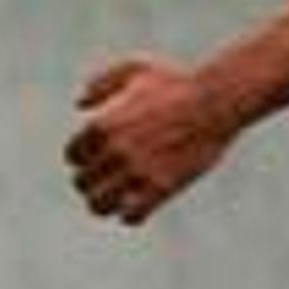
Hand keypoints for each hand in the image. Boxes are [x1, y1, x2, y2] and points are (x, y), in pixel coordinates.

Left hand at [66, 55, 240, 223]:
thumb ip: (102, 84)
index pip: (73, 156)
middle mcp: (114, 151)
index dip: (81, 159)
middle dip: (90, 183)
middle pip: (82, 183)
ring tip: (114, 200)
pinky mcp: (161, 188)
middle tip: (104, 182)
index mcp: (102, 125)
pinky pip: (131, 217)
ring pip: (99, 205)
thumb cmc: (176, 84)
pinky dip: (129, 216)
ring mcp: (137, 171)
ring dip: (103, 205)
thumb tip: (80, 104)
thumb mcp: (134, 71)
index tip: (94, 160)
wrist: (215, 101)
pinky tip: (137, 207)